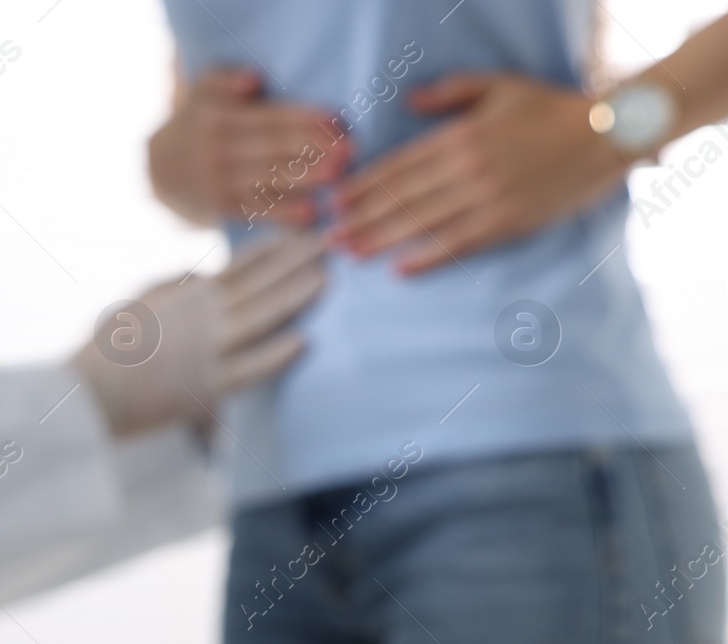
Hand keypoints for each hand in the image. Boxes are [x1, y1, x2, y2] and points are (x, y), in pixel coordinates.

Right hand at [72, 231, 324, 438]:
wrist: (91, 392)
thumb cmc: (108, 349)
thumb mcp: (139, 302)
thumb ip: (173, 285)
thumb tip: (203, 274)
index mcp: (186, 296)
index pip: (239, 266)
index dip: (272, 249)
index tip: (298, 235)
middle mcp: (202, 317)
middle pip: (258, 284)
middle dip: (294, 262)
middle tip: (328, 242)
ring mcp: (207, 350)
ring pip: (260, 318)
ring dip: (292, 297)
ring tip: (324, 280)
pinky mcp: (206, 387)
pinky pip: (248, 369)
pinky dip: (275, 355)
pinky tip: (302, 341)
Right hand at [149, 68, 350, 226]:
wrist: (162, 168)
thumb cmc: (198, 120)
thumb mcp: (202, 90)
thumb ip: (226, 79)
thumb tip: (254, 81)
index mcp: (219, 118)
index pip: (269, 116)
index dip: (304, 118)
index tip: (336, 120)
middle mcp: (218, 151)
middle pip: (273, 147)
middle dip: (312, 148)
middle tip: (348, 150)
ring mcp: (221, 183)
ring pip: (269, 179)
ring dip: (305, 179)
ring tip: (337, 177)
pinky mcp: (225, 208)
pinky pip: (258, 210)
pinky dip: (284, 214)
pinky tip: (310, 215)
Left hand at [329, 73, 629, 273]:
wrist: (606, 135)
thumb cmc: (549, 109)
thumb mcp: (498, 86)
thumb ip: (450, 92)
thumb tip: (408, 100)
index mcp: (460, 136)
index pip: (399, 164)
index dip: (362, 185)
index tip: (333, 200)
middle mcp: (467, 168)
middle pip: (402, 197)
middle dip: (360, 217)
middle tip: (326, 236)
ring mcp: (487, 198)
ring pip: (423, 223)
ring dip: (382, 240)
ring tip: (350, 253)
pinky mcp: (508, 222)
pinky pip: (459, 244)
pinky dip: (428, 257)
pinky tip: (400, 269)